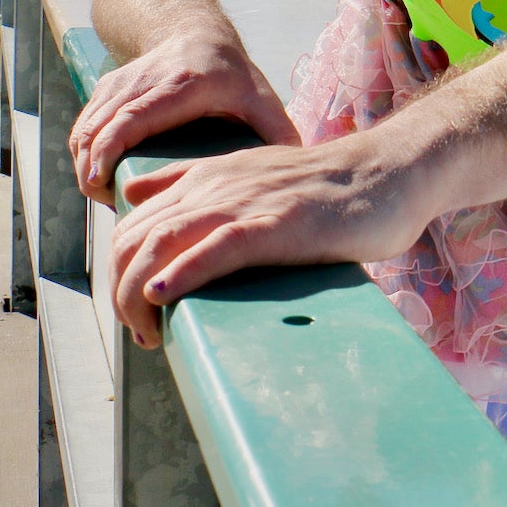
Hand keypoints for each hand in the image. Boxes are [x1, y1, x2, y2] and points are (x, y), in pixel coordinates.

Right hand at [68, 29, 300, 205]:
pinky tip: (98, 177)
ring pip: (85, 126)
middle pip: (100, 125)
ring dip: (85, 163)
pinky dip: (83, 152)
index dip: (109, 148)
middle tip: (105, 201)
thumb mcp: (261, 95)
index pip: (132, 117)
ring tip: (105, 196)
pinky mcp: (106, 87)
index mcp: (182, 85)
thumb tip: (301, 169)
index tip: (98, 181)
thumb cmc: (231, 72)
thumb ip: (279, 129)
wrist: (195, 30)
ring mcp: (120, 82)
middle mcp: (144, 80)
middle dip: (91, 167)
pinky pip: (84, 124)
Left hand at [110, 133, 430, 346]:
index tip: (137, 312)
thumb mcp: (250, 173)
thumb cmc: (325, 186)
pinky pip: (214, 248)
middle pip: (134, 238)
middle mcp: (214, 187)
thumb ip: (196, 182)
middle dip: (120, 291)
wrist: (388, 172)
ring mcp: (244, 204)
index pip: (132, 223)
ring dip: (138, 295)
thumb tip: (137, 194)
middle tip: (143, 334)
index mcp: (206, 177)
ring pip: (161, 244)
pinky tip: (161, 297)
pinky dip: (181, 273)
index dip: (119, 271)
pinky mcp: (276, 225)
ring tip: (146, 332)